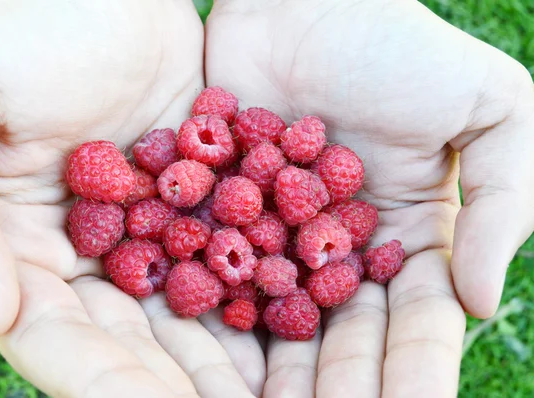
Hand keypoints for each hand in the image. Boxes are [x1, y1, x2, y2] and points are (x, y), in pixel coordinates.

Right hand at [0, 0, 263, 395]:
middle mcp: (89, 255)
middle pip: (130, 340)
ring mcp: (151, 230)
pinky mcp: (202, 200)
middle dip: (175, 383)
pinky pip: (229, 255)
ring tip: (264, 394)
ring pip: (185, 309)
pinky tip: (290, 324)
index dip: (102, 380)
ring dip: (221, 357)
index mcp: (23, 249)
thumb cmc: (18, 38)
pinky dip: (255, 291)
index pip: (59, 336)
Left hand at [206, 0, 533, 395]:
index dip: (412, 369)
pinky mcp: (218, 212)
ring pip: (276, 318)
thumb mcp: (491, 109)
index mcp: (406, 237)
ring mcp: (275, 236)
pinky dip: (212, 314)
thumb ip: (504, 202)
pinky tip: (210, 360)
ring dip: (274, 370)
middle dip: (337, 384)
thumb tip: (480, 302)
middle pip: (340, 335)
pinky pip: (213, 272)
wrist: (304, 4)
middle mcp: (339, 250)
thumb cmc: (398, 48)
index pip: (415, 322)